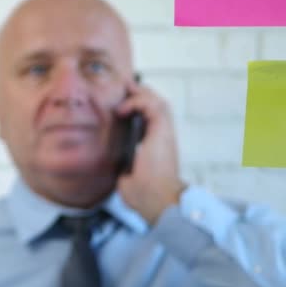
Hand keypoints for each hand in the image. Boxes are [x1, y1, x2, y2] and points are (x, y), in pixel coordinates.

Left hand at [115, 80, 185, 224]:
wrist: (156, 200)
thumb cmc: (144, 195)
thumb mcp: (128, 179)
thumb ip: (125, 171)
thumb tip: (121, 173)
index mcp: (156, 146)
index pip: (151, 119)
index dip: (140, 107)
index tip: (124, 103)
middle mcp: (163, 137)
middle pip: (157, 105)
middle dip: (142, 93)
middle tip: (126, 86)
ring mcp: (165, 133)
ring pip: (158, 101)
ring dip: (141, 94)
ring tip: (126, 90)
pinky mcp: (163, 131)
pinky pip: (153, 106)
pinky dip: (138, 102)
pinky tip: (123, 109)